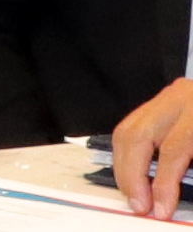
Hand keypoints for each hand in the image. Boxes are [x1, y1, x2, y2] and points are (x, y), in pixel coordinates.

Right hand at [114, 78, 192, 218]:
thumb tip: (170, 197)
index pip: (174, 148)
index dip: (164, 183)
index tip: (160, 209)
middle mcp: (182, 99)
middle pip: (139, 135)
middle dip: (133, 175)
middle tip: (139, 204)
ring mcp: (170, 97)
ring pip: (127, 129)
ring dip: (124, 167)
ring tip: (133, 193)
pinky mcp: (163, 102)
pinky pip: (131, 127)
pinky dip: (127, 155)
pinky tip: (133, 175)